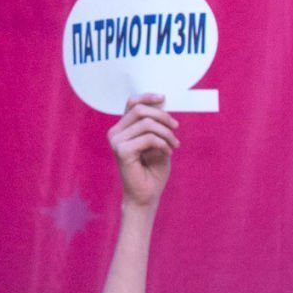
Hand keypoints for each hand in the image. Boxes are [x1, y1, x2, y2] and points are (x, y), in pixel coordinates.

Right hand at [108, 93, 179, 208]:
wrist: (147, 195)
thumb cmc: (153, 171)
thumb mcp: (159, 143)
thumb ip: (157, 126)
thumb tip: (163, 106)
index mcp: (123, 128)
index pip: (131, 103)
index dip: (147, 97)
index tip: (164, 98)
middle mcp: (116, 132)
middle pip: (139, 110)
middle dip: (163, 116)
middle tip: (176, 128)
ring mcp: (116, 141)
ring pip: (147, 124)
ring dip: (167, 133)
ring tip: (175, 145)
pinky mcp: (121, 150)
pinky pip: (148, 138)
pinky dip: (163, 144)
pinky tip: (168, 152)